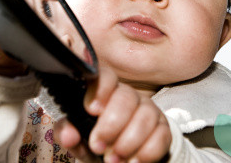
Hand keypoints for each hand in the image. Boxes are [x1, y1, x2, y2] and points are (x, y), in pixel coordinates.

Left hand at [54, 68, 171, 162]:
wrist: (117, 159)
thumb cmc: (97, 141)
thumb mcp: (78, 137)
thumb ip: (67, 133)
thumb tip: (68, 135)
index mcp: (105, 91)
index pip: (105, 77)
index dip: (100, 89)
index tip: (92, 110)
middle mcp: (128, 96)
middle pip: (126, 98)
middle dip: (111, 125)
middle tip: (98, 146)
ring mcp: (148, 110)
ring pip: (145, 116)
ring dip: (128, 142)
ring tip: (113, 159)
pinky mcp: (163, 128)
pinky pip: (162, 135)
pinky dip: (146, 152)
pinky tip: (133, 162)